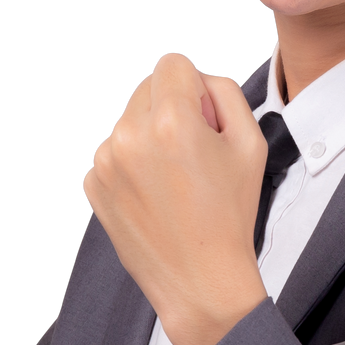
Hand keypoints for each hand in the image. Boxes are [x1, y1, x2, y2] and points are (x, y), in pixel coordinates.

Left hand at [82, 53, 268, 344]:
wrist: (201, 280)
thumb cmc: (230, 216)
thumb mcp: (251, 143)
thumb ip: (226, 93)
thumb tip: (198, 81)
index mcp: (170, 121)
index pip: (173, 64)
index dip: (196, 88)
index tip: (205, 120)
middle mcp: (129, 136)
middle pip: (148, 87)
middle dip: (172, 109)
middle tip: (194, 153)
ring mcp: (105, 162)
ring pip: (129, 119)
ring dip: (150, 135)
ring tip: (175, 178)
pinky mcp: (93, 185)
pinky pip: (114, 151)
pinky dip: (133, 162)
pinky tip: (156, 194)